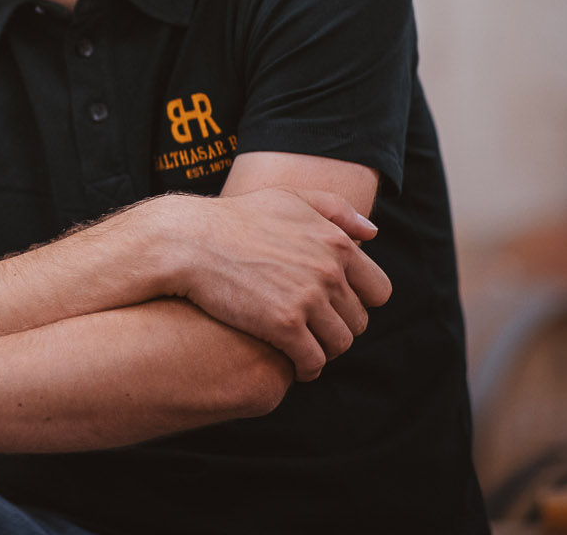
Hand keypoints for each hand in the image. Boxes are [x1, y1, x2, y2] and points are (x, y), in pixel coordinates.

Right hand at [148, 188, 391, 381]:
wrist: (188, 242)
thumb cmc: (234, 219)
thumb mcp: (288, 198)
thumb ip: (335, 209)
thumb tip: (372, 233)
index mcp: (336, 243)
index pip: (378, 291)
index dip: (358, 302)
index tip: (333, 306)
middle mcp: (329, 270)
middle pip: (358, 321)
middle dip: (337, 327)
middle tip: (312, 330)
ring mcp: (307, 299)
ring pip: (338, 344)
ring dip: (323, 350)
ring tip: (302, 349)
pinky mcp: (283, 325)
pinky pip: (312, 361)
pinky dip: (306, 368)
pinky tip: (293, 365)